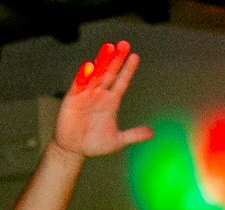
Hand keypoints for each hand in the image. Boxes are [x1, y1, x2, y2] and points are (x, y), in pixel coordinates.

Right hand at [53, 41, 154, 160]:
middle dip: (116, 59)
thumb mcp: (117, 141)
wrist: (73, 151)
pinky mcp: (72, 99)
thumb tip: (152, 133)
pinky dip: (82, 76)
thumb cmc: (94, 144)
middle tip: (124, 44)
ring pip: (95, 74)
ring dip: (102, 61)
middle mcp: (99, 94)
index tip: (135, 56)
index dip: (128, 69)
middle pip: (109, 72)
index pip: (122, 81)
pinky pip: (78, 85)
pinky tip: (89, 66)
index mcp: (111, 101)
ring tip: (109, 47)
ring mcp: (86, 95)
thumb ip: (133, 135)